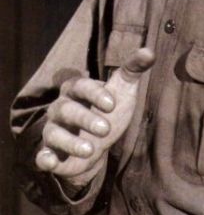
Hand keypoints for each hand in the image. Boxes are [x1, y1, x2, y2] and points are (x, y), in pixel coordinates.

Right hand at [35, 47, 154, 184]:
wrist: (98, 145)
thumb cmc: (109, 111)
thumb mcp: (122, 91)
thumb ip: (133, 70)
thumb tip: (149, 51)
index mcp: (76, 89)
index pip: (80, 85)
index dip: (94, 93)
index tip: (112, 104)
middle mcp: (60, 108)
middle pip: (66, 109)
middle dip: (85, 119)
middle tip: (106, 129)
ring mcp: (53, 131)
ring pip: (54, 133)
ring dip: (70, 142)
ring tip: (91, 150)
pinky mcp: (50, 154)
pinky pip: (42, 156)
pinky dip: (44, 159)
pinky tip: (51, 163)